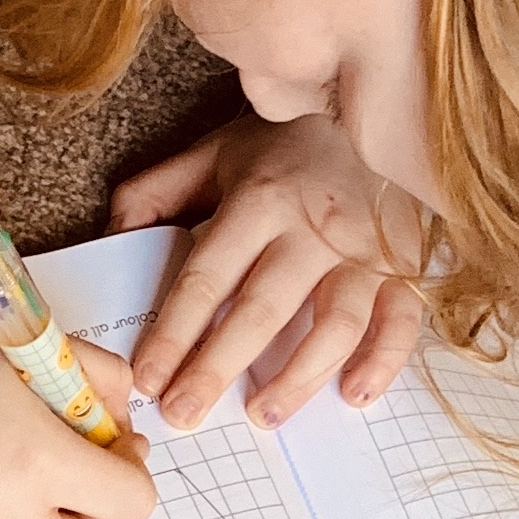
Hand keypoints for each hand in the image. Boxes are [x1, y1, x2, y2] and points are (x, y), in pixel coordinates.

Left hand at [112, 114, 427, 431]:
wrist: (384, 103)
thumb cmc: (290, 144)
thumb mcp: (216, 152)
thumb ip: (159, 192)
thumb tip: (112, 238)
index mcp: (260, 198)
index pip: (207, 277)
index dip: (174, 333)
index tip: (148, 379)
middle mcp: (313, 226)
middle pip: (262, 310)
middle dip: (217, 369)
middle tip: (185, 416)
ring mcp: (366, 249)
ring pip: (334, 325)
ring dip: (297, 378)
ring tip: (261, 416)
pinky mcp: (406, 265)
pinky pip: (401, 322)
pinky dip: (382, 362)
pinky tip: (352, 395)